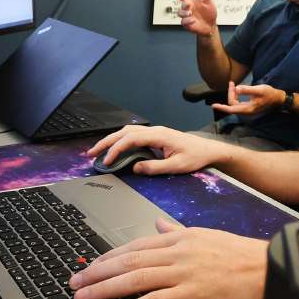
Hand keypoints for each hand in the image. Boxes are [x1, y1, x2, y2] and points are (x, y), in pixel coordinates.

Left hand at [69, 217, 266, 298]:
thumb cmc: (239, 254)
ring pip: (133, 278)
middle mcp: (176, 251)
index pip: (135, 244)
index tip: (91, 264)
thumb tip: (158, 224)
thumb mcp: (205, 234)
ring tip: (82, 297)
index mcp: (179, 237)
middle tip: (74, 281)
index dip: (109, 255)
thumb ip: (178, 231)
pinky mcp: (191, 293)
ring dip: (103, 288)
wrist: (265, 267)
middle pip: (127, 260)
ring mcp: (182, 271)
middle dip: (96, 271)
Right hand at [86, 125, 229, 175]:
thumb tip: (134, 167)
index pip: (130, 140)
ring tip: (98, 150)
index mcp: (159, 136)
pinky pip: (133, 135)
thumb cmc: (195, 157)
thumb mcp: (176, 167)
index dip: (115, 150)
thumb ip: (154, 167)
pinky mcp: (156, 135)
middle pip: (124, 132)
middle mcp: (155, 130)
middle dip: (105, 142)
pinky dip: (121, 140)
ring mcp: (155, 131)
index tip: (106, 161)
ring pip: (127, 132)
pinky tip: (115, 148)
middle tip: (90, 153)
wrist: (208, 150)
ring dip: (111, 140)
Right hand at [162, 0, 217, 36]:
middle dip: (184, 5)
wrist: (211, 26)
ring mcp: (186, 17)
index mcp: (191, 1)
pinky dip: (188, 21)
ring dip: (185, 13)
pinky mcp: (187, 24)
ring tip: (191, 14)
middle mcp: (187, 8)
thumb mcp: (209, 2)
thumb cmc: (210, 13)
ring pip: (180, 13)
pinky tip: (193, 20)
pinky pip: (183, 22)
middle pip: (181, 5)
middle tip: (189, 5)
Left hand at [210, 81, 284, 115]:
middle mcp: (246, 111)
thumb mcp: (259, 90)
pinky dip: (236, 95)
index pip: (231, 108)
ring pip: (235, 103)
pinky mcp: (250, 106)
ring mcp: (248, 109)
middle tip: (231, 83)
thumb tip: (236, 88)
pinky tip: (238, 90)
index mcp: (248, 109)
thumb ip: (247, 89)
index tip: (213, 105)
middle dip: (230, 93)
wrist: (279, 99)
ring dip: (233, 94)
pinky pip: (239, 102)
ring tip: (233, 85)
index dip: (222, 107)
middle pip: (232, 104)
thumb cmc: (270, 94)